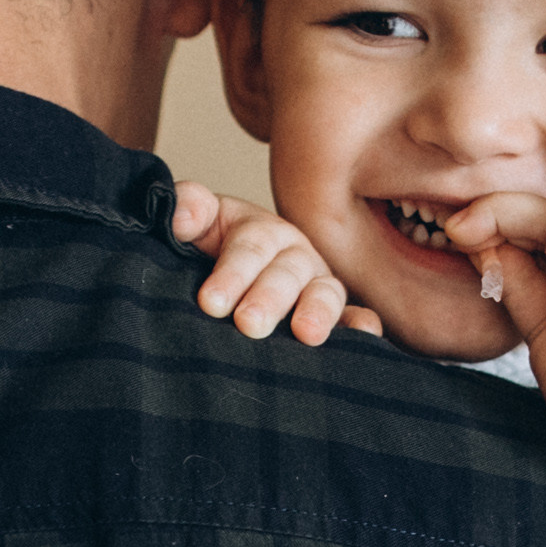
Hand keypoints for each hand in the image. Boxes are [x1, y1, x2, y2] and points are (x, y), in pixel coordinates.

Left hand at [171, 182, 384, 344]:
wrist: (216, 287)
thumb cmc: (204, 258)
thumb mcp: (194, 228)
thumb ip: (184, 212)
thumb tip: (182, 218)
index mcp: (259, 232)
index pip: (249, 246)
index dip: (232, 272)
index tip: (210, 302)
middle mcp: (293, 255)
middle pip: (287, 272)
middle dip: (269, 297)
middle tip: (249, 323)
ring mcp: (316, 286)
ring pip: (325, 292)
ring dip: (317, 311)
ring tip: (306, 333)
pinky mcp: (335, 317)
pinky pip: (355, 318)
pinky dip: (361, 326)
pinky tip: (363, 334)